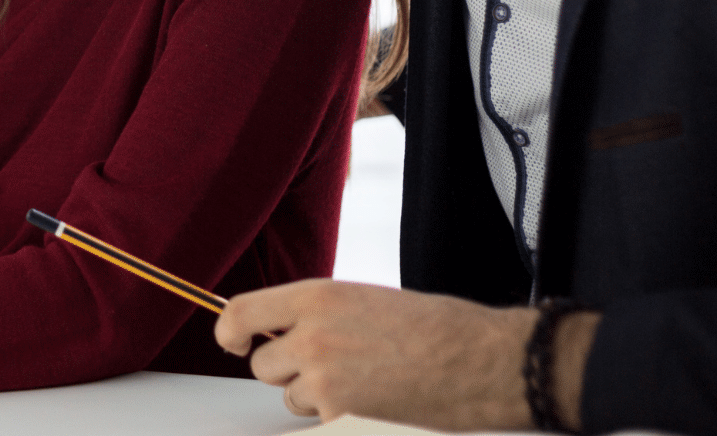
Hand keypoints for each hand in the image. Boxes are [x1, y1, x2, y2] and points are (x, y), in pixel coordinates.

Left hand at [215, 279, 596, 430]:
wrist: (486, 361)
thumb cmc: (439, 328)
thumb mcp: (366, 301)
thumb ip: (319, 314)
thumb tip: (286, 332)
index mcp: (317, 296)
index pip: (240, 313)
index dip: (231, 332)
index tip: (235, 340)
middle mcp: (311, 335)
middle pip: (261, 364)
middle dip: (286, 369)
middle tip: (328, 365)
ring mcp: (323, 380)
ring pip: (289, 395)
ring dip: (313, 394)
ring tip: (364, 381)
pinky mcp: (339, 416)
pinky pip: (319, 420)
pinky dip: (339, 418)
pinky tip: (377, 401)